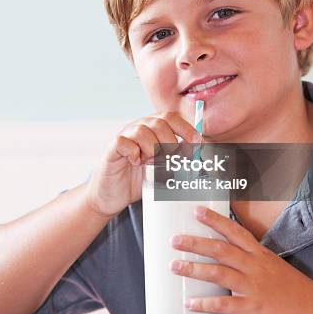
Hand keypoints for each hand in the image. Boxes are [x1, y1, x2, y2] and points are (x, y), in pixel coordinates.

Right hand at [85, 112, 200, 217]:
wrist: (113, 196)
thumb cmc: (140, 179)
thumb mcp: (164, 168)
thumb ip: (179, 159)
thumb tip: (200, 157)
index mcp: (153, 128)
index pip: (172, 117)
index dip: (186, 128)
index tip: (197, 143)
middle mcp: (138, 127)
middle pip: (159, 122)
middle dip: (170, 142)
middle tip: (171, 159)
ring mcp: (125, 137)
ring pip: (142, 131)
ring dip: (152, 149)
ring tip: (151, 163)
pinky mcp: (112, 149)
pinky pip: (124, 142)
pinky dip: (134, 153)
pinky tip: (136, 163)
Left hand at [169, 205, 312, 313]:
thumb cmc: (295, 289)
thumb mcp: (274, 265)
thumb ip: (253, 260)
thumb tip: (231, 258)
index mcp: (259, 254)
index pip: (234, 231)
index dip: (215, 220)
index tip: (197, 212)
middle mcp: (254, 266)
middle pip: (221, 249)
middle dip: (195, 243)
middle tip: (175, 240)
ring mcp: (253, 286)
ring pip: (219, 273)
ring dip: (194, 268)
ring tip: (175, 266)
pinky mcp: (252, 308)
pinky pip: (224, 304)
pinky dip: (205, 303)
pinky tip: (190, 303)